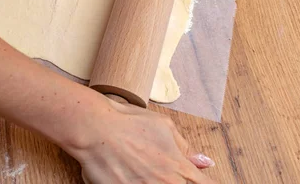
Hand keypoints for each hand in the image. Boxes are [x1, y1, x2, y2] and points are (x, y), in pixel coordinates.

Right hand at [70, 97, 216, 183]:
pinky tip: (130, 175)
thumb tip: (204, 162)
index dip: (202, 182)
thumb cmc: (126, 122)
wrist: (94, 128)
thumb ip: (185, 147)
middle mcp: (165, 183)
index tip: (196, 179)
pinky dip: (135, 183)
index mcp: (178, 166)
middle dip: (175, 180)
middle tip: (154, 168)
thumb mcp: (163, 126)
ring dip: (153, 181)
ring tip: (139, 169)